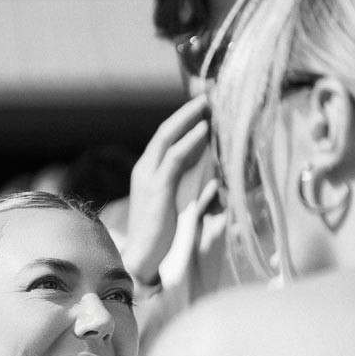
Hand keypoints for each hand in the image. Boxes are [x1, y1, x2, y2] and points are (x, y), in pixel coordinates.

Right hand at [121, 96, 210, 287]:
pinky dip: (189, 140)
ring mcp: (149, 177)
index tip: (201, 109)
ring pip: (167, 136)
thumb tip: (212, 181)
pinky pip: (175, 156)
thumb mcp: (174, 208)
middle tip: (206, 97)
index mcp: (146, 173)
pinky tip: (204, 129)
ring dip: (189, 118)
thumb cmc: (160, 238)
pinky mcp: (157, 187)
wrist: (142, 258)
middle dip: (185, 112)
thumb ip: (188, 191)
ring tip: (207, 104)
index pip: (164, 140)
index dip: (182, 122)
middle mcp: (144, 170)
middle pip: (164, 131)